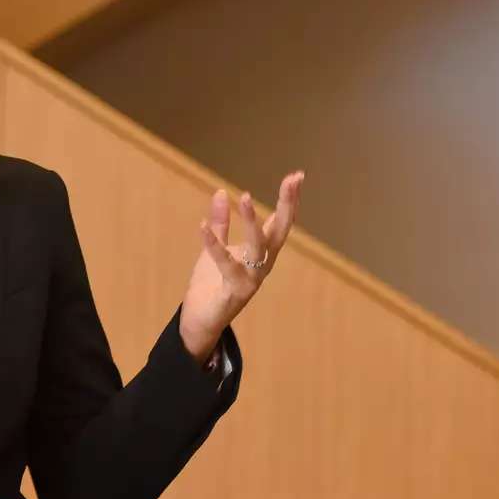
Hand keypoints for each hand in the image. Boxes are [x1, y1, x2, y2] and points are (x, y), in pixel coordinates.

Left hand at [178, 172, 304, 361]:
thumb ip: (220, 224)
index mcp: (261, 254)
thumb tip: (220, 192)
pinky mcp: (234, 291)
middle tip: (292, 180)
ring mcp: (251, 279)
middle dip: (287, 205)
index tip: (297, 176)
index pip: (280, 222)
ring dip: (252, 222)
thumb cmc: (211, 286)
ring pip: (258, 247)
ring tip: (244, 196)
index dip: (289, 200)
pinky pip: (225, 265)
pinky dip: (213, 245)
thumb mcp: (215, 248)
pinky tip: (202, 226)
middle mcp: (263, 265)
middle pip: (280, 231)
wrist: (201, 322)